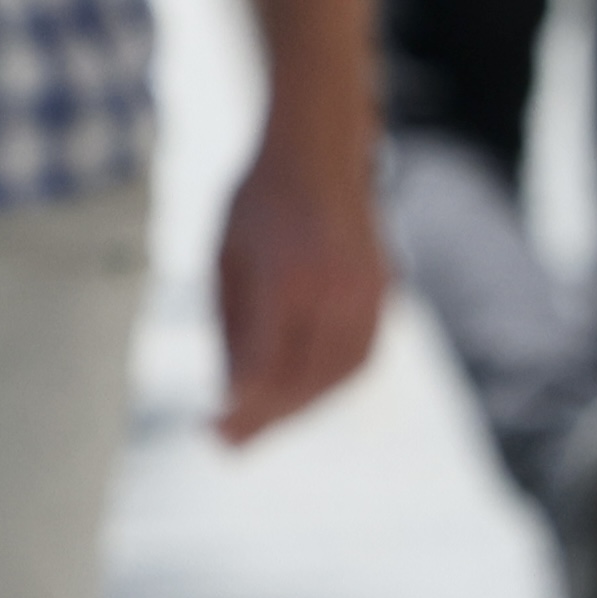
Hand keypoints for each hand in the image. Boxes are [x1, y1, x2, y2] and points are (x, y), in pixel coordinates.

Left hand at [214, 142, 384, 443]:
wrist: (320, 151)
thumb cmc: (258, 203)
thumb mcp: (225, 258)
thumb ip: (229, 326)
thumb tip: (230, 394)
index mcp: (287, 277)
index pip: (262, 368)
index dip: (238, 408)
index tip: (211, 432)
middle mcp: (333, 289)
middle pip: (300, 381)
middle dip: (264, 420)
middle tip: (230, 447)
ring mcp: (367, 292)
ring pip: (335, 376)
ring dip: (299, 408)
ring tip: (263, 424)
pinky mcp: (385, 292)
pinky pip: (360, 358)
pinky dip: (330, 385)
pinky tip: (301, 395)